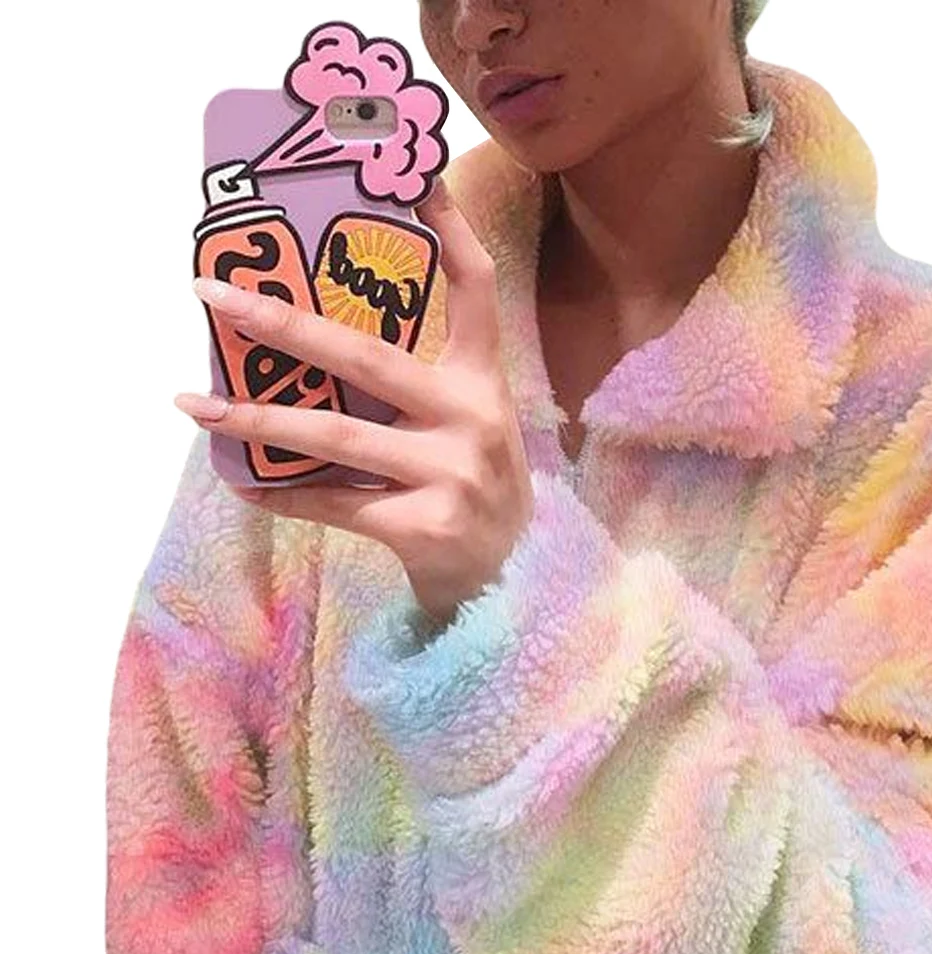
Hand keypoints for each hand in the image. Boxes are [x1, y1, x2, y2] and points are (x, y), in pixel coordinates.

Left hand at [177, 177, 534, 630]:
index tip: (413, 175)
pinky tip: (246, 484)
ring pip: (338, 433)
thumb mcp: (468, 424)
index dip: (447, 230)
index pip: (475, 289)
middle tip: (214, 294)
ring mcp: (452, 473)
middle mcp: (472, 417)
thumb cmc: (473, 488)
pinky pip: (336, 502)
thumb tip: (312, 341)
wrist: (511, 577)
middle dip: (285, 322)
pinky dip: (285, 494)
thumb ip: (416, 385)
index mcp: (482, 381)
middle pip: (370, 356)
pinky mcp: (426, 526)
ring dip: (258, 419)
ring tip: (196, 403)